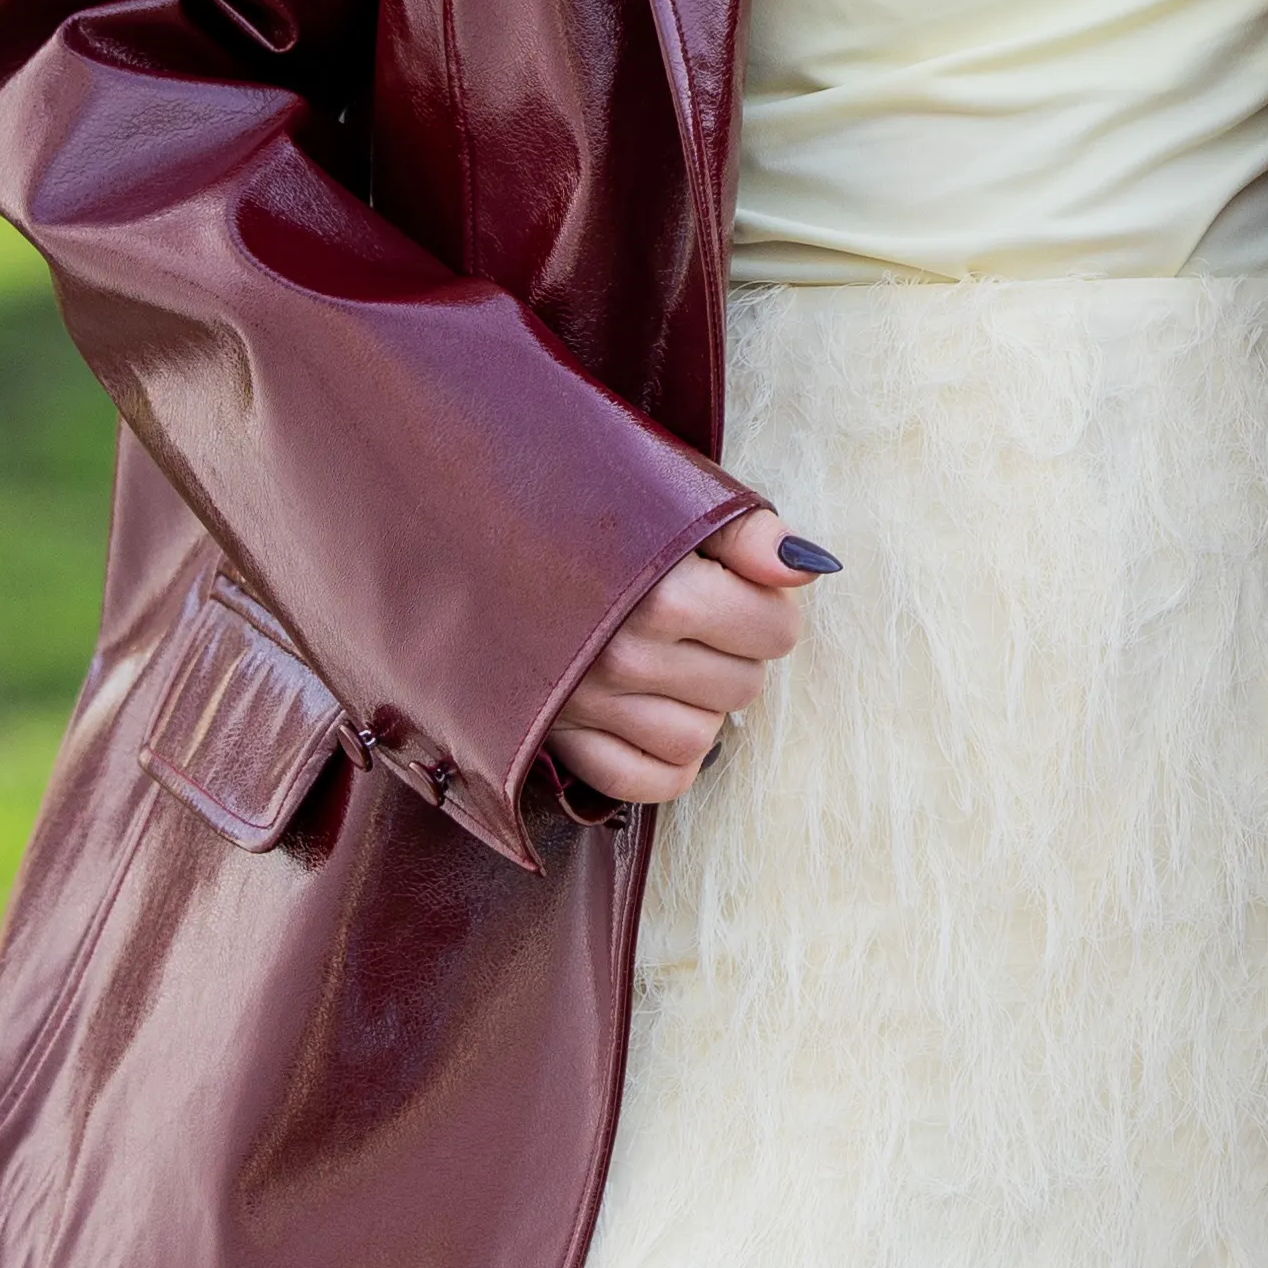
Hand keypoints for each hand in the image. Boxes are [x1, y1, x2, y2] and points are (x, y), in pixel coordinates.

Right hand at [543, 511, 825, 810]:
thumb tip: (810, 568)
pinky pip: (643, 781)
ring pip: (699, 739)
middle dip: (736, 653)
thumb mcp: (658, 486)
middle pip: (744, 686)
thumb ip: (744, 530)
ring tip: (673, 662)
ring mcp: (586, 703)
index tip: (739, 587)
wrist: (457, 517)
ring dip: (700, 706)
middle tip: (700, 620)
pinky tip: (658, 717)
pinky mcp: (555, 736)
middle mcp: (623, 656)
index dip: (769, 606)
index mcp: (660, 592)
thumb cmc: (566, 493)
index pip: (776, 631)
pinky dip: (664, 761)